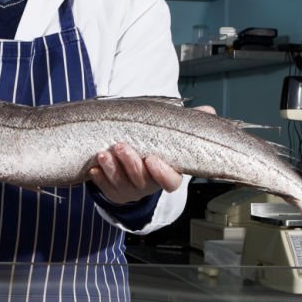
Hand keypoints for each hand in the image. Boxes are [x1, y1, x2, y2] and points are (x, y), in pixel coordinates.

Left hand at [88, 106, 215, 204]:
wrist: (136, 167)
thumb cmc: (157, 148)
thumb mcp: (172, 136)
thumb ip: (188, 124)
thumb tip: (208, 111)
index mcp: (168, 174)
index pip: (170, 181)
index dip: (162, 173)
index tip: (153, 159)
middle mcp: (148, 185)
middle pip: (140, 179)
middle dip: (130, 164)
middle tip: (122, 146)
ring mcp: (130, 190)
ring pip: (120, 183)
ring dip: (111, 168)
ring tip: (103, 153)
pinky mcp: (113, 191)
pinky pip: (104, 187)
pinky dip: (98, 178)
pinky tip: (93, 167)